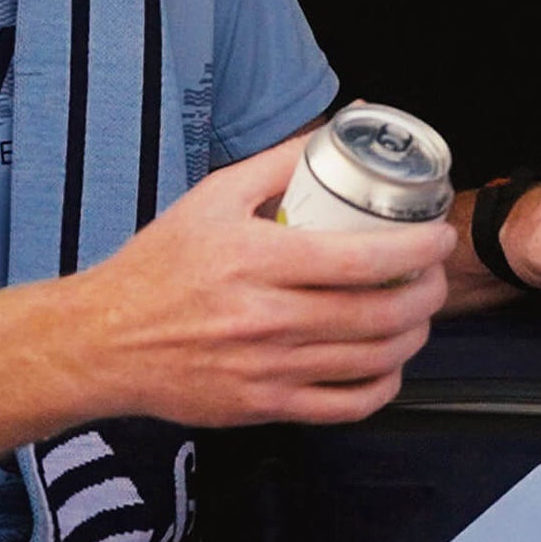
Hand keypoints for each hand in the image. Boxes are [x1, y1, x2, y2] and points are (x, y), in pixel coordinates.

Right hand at [72, 136, 456, 427]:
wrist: (103, 341)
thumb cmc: (159, 266)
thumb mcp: (212, 196)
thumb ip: (278, 162)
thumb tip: (334, 133)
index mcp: (256, 259)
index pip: (360, 257)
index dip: (415, 249)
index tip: (437, 236)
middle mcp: (265, 319)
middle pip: (377, 313)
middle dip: (427, 292)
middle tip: (435, 275)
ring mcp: (266, 370)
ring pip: (370, 360)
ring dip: (413, 335)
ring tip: (419, 313)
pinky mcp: (262, 408)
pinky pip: (344, 406)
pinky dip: (382, 386)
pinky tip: (388, 364)